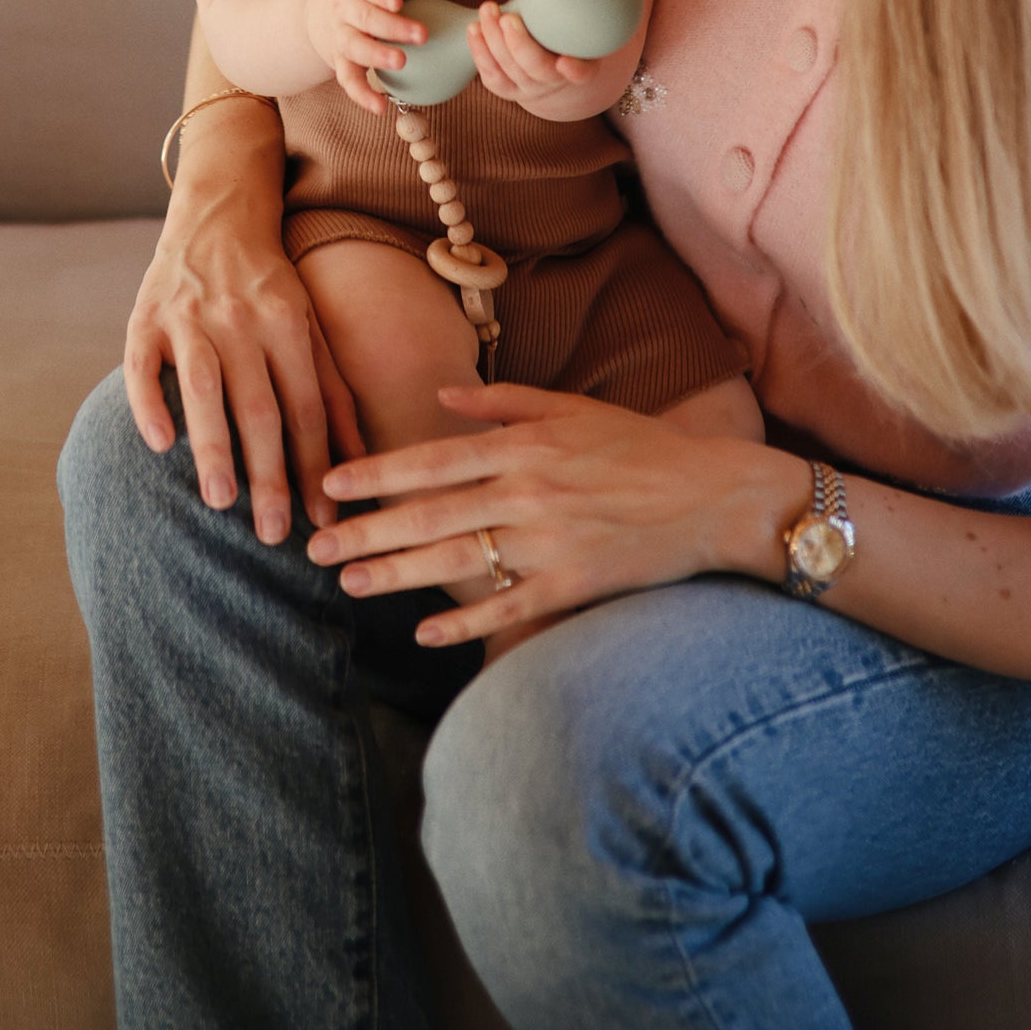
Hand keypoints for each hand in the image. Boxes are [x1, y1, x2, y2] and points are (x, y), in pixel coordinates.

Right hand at [124, 176, 366, 540]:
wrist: (217, 215)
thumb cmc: (270, 286)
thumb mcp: (311, 327)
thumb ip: (333, 392)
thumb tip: (357, 463)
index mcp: (288, 324)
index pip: (307, 408)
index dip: (315, 465)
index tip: (321, 519)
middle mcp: (241, 320)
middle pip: (259, 406)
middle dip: (269, 473)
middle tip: (271, 533)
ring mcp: (190, 318)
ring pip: (204, 388)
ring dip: (213, 446)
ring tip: (220, 502)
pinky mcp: (145, 318)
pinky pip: (142, 365)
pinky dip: (149, 402)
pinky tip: (158, 443)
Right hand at [302, 0, 424, 114]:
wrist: (316, 8)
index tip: (398, 0)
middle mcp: (343, 7)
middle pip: (363, 17)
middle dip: (391, 27)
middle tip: (420, 35)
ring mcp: (339, 36)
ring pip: (353, 48)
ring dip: (375, 57)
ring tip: (400, 64)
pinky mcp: (339, 61)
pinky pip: (347, 80)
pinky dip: (361, 95)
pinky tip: (381, 108)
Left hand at [302, 383, 793, 644]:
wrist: (714, 496)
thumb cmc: (639, 446)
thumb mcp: (572, 407)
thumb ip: (503, 402)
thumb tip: (442, 396)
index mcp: (525, 445)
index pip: (433, 460)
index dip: (378, 474)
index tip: (331, 486)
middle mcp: (530, 492)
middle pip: (431, 515)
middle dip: (368, 532)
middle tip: (316, 549)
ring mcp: (552, 542)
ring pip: (460, 563)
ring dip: (399, 576)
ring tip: (350, 583)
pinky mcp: (575, 585)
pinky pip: (509, 606)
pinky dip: (467, 623)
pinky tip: (424, 633)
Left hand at [467, 0, 599, 119]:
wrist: (542, 54)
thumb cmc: (556, 23)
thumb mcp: (562, 4)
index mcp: (581, 63)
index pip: (583, 73)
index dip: (576, 71)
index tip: (565, 62)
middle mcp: (555, 81)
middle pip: (538, 70)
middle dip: (520, 46)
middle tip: (507, 17)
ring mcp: (529, 88)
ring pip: (510, 72)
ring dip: (494, 42)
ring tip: (486, 11)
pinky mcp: (506, 89)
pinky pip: (490, 76)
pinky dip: (480, 53)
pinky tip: (473, 29)